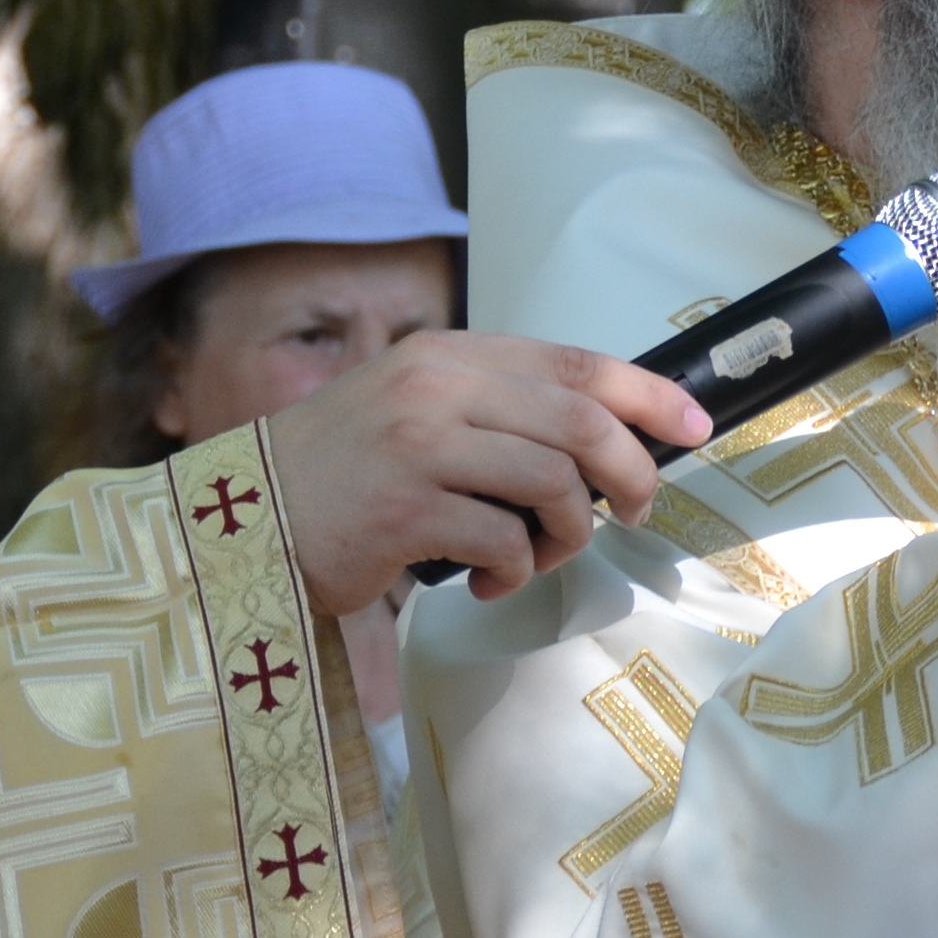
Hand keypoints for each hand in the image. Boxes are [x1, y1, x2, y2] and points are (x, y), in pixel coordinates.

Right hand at [257, 333, 706, 612]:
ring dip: (569, 535)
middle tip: (631, 514)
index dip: (648, 396)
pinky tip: (489, 582)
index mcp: (450, 355)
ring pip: (554, 484)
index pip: (577, 361)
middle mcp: (437, 386)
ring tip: (536, 557)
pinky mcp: (406, 509)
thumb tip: (604, 439)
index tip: (694, 428)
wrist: (243, 521)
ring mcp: (420, 445)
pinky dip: (515, 572)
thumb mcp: (418, 412)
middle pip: (582, 422)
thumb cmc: (344, 476)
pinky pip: (505, 540)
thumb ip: (498, 411)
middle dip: (629, 475)